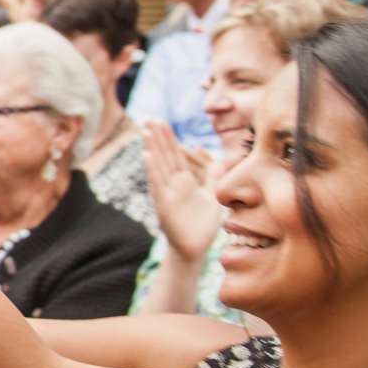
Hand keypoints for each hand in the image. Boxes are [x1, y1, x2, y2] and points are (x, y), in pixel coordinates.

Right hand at [143, 123, 220, 260]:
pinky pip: (157, 184)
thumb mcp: (213, 197)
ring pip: (159, 166)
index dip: (169, 138)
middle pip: (164, 156)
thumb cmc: (202, 226)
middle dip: (158, 137)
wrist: (194, 249)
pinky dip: (152, 170)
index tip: (161, 121)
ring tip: (146, 131)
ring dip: (153, 148)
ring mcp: (166, 194)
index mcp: (184, 181)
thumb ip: (214, 178)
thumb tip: (221, 160)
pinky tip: (147, 155)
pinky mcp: (163, 205)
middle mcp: (173, 185)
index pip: (175, 155)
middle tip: (149, 118)